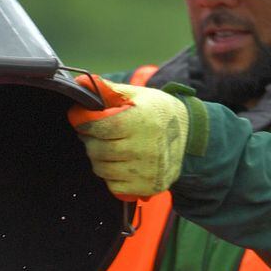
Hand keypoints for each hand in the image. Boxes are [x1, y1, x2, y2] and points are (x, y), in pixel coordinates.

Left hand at [70, 80, 188, 199]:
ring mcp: (145, 170)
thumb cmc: (159, 113)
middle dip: (90, 141)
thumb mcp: (138, 96)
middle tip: (94, 135)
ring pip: (102, 169)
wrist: (190, 137)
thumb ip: (109, 91)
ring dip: (99, 159)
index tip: (80, 122)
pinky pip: (113, 186)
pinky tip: (120, 164)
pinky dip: (111, 176)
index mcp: (140, 122)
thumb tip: (81, 83)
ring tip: (108, 148)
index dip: (85, 125)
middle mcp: (144, 148)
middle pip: (98, 150)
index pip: (100, 127)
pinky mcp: (146, 187)